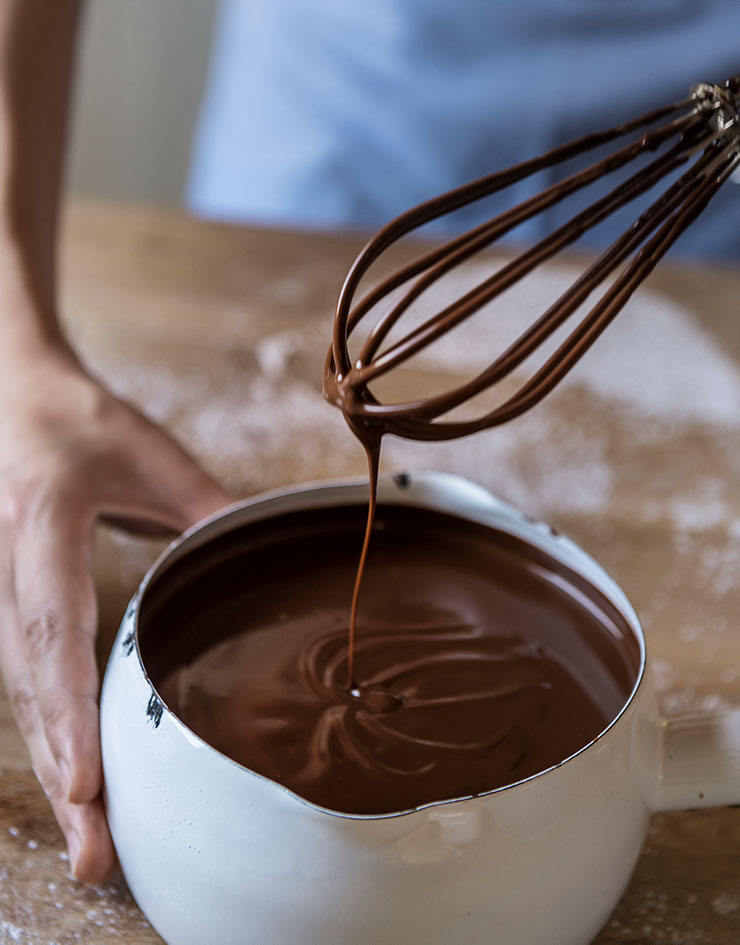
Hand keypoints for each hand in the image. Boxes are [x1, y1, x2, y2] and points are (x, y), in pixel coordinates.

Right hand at [0, 350, 229, 882]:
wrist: (16, 402)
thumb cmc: (79, 424)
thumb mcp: (148, 453)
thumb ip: (206, 504)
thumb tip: (271, 553)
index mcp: (41, 528)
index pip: (50, 629)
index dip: (68, 710)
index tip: (87, 781)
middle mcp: (10, 574)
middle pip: (32, 689)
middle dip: (63, 774)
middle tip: (96, 856)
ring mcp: (2, 596)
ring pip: (24, 700)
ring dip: (55, 772)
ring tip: (92, 847)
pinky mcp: (11, 610)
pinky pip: (29, 685)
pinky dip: (54, 739)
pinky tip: (80, 785)